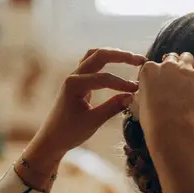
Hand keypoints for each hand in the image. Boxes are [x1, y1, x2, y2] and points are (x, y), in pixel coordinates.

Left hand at [32, 48, 146, 155]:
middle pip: (99, 56)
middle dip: (121, 56)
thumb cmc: (70, 132)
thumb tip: (132, 96)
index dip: (122, 83)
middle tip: (141, 61)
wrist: (52, 138)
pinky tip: (118, 64)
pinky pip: (92, 63)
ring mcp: (75, 76)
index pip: (104, 78)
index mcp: (74, 84)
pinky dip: (106, 61)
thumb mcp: (93, 122)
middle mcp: (73, 75)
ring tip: (131, 59)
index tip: (138, 90)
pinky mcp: (78, 81)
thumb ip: (112, 107)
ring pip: (94, 55)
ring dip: (113, 55)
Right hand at [134, 52, 193, 139]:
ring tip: (188, 76)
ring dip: (187, 64)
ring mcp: (185, 69)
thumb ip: (140, 94)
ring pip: (187, 57)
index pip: (154, 65)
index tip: (160, 83)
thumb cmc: (152, 118)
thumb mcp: (138, 104)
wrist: (170, 125)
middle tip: (175, 81)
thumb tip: (138, 95)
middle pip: (171, 59)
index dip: (158, 74)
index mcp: (149, 70)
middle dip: (172, 67)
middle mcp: (167, 65)